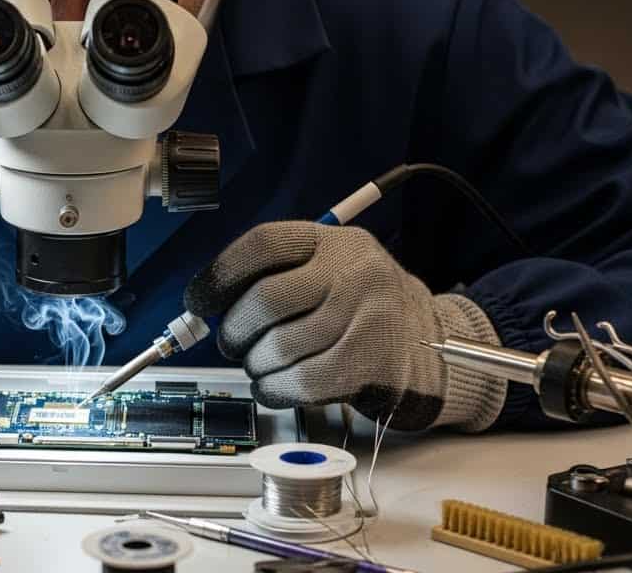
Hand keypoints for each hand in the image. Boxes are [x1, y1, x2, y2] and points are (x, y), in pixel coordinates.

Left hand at [184, 222, 505, 431]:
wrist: (432, 342)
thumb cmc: (360, 306)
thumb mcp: (328, 268)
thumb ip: (276, 275)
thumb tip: (209, 303)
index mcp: (332, 242)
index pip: (263, 244)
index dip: (220, 275)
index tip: (199, 300)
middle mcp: (350, 273)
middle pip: (265, 300)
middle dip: (234, 330)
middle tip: (233, 342)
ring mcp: (364, 318)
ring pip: (279, 346)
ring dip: (255, 364)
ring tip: (260, 363)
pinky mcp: (369, 364)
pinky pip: (301, 382)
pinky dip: (274, 389)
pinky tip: (274, 384)